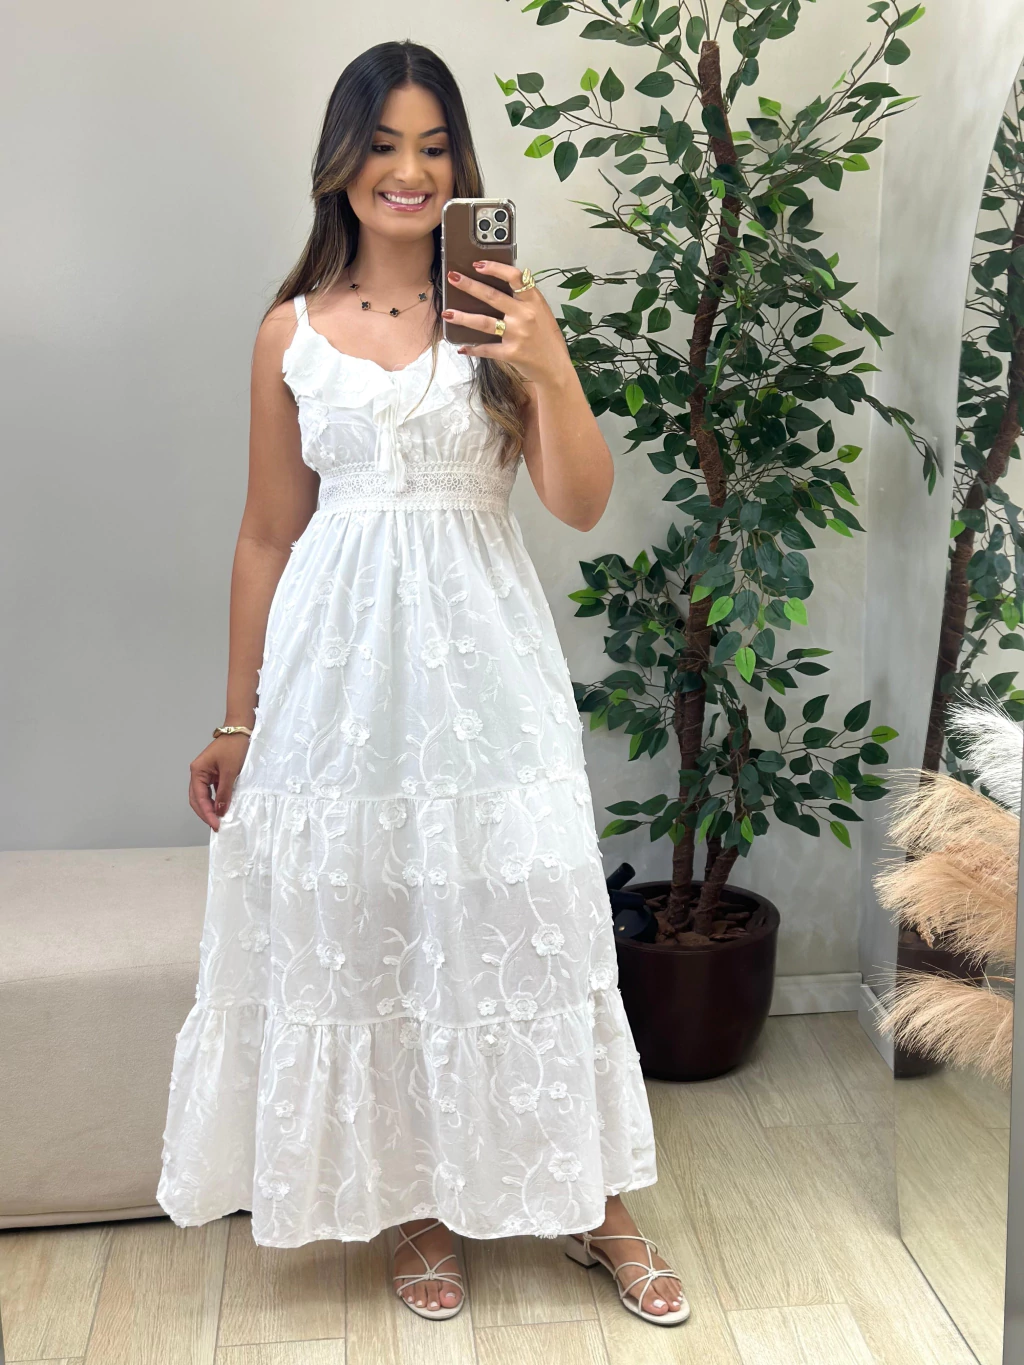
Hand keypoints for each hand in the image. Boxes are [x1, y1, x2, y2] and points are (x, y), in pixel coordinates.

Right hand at [189, 736, 249, 830]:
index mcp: (197, 771)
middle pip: (197, 799)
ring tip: (219, 820)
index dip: (207, 813)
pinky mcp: (215, 773)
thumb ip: (225, 792)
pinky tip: (223, 808)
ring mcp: (206, 773)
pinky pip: (213, 790)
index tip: (216, 825)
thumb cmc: (234, 747)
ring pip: (204, 796)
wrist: (241, 730)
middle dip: (206, 813)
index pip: (199, 798)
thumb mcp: (230, 772)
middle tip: (216, 826)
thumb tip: (220, 811)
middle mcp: (198, 773)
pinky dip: (217, 800)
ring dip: (210, 808)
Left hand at [443, 262, 573, 386]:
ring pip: (484, 322)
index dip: (495, 268)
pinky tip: (462, 347)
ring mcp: (517, 334)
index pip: (514, 277)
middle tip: (452, 278)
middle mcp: (525, 315)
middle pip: (492, 296)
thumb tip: (500, 285)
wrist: (555, 368)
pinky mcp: (510, 353)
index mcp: (533, 301)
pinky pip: (486, 349)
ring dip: (462, 317)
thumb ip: (525, 300)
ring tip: (447, 313)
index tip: (478, 264)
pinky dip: (472, 349)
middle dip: (469, 286)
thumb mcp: (542, 312)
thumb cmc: (547, 338)